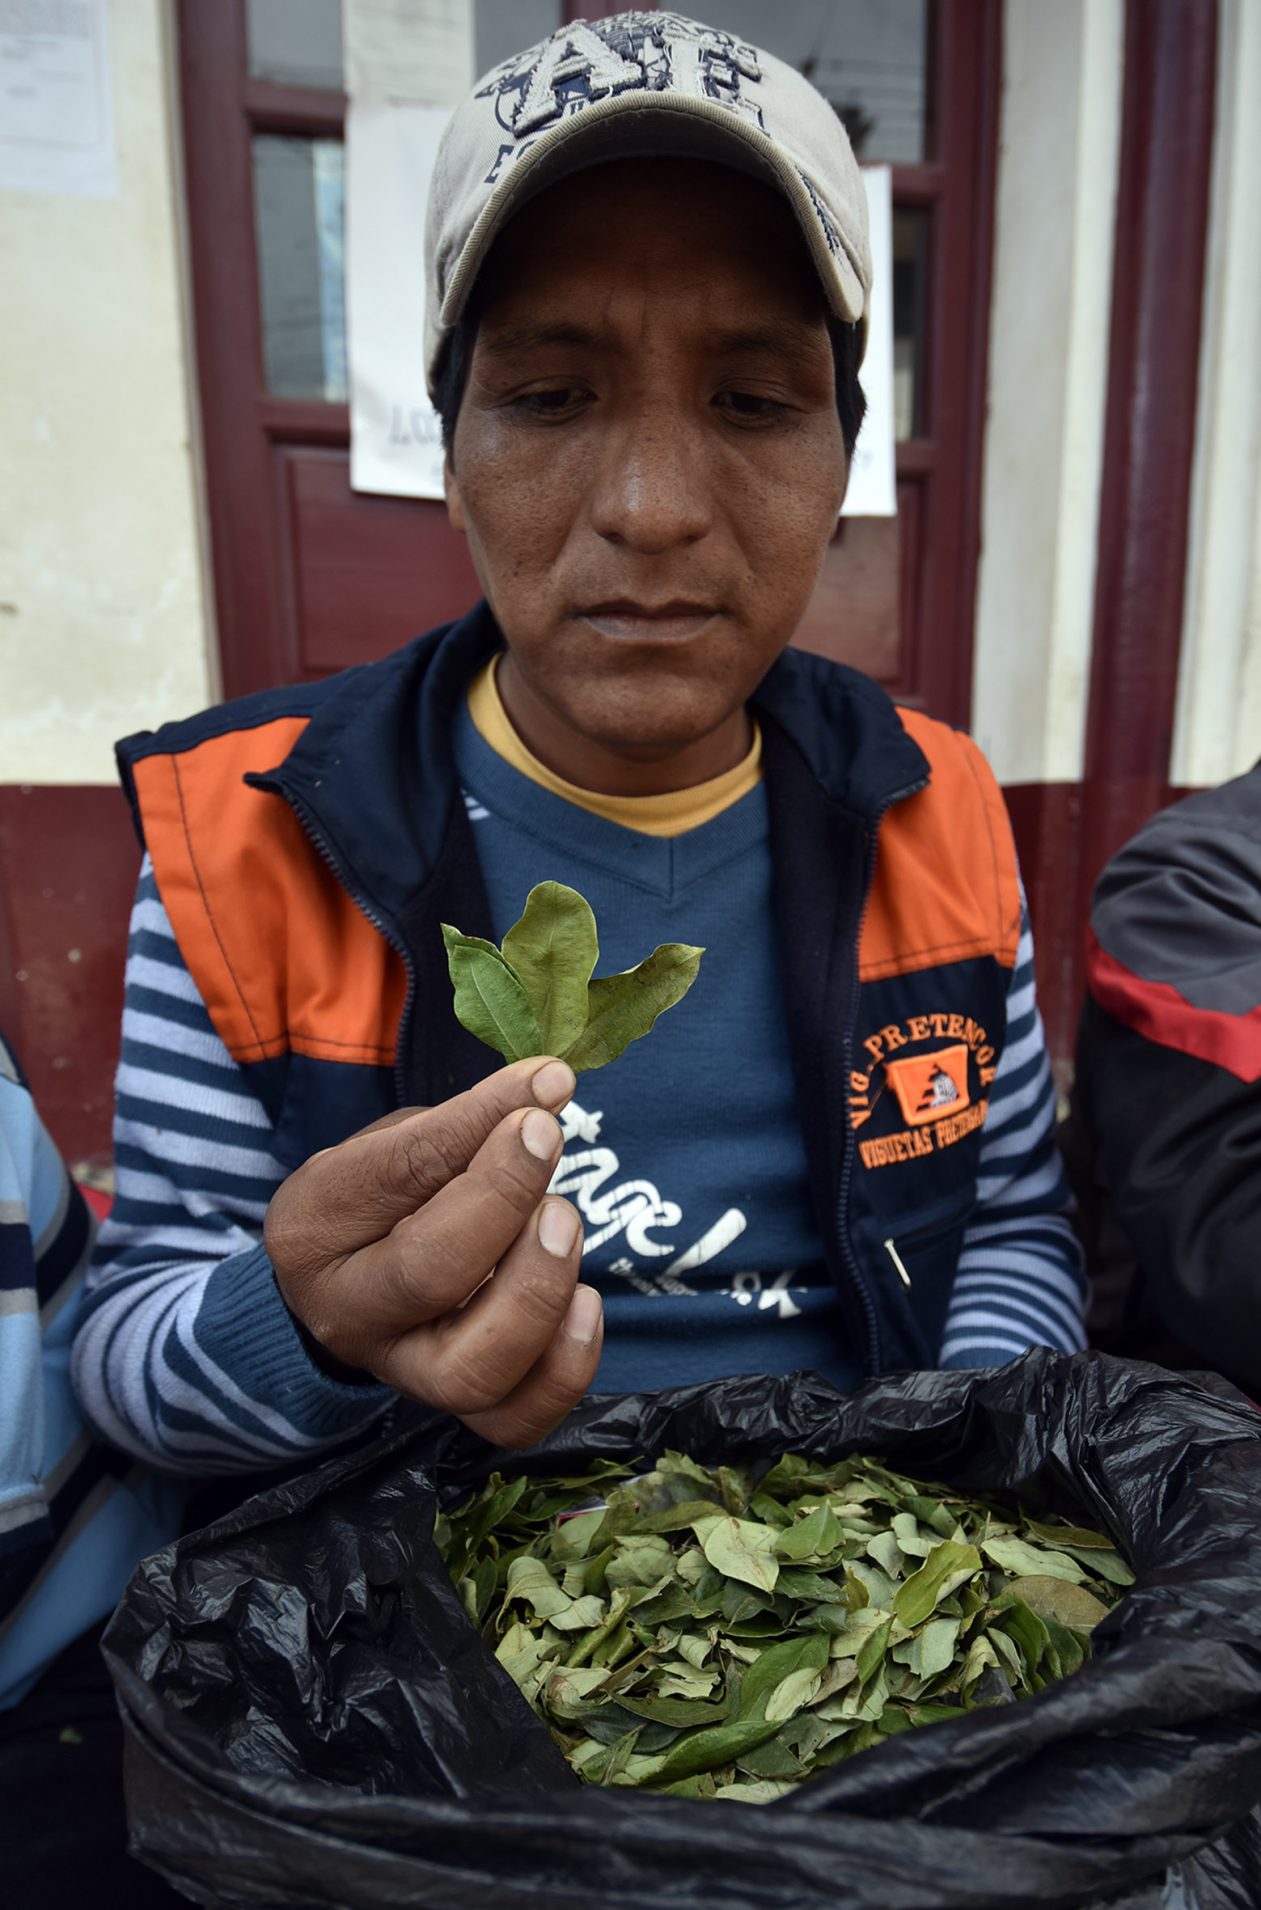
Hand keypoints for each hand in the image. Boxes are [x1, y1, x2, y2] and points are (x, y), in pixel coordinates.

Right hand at [264, 1058, 600, 1446]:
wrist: (347, 1285)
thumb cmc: (380, 1200)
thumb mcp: (394, 1144)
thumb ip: (460, 1126)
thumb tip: (550, 1088)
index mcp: (313, 1226)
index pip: (398, 1172)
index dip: (481, 1124)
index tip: (547, 1086)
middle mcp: (346, 1314)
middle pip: (428, 1274)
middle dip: (504, 1199)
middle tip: (549, 1141)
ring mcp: (401, 1372)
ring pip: (472, 1369)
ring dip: (538, 1288)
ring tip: (564, 1221)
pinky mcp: (454, 1411)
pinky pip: (513, 1420)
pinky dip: (563, 1369)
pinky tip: (586, 1303)